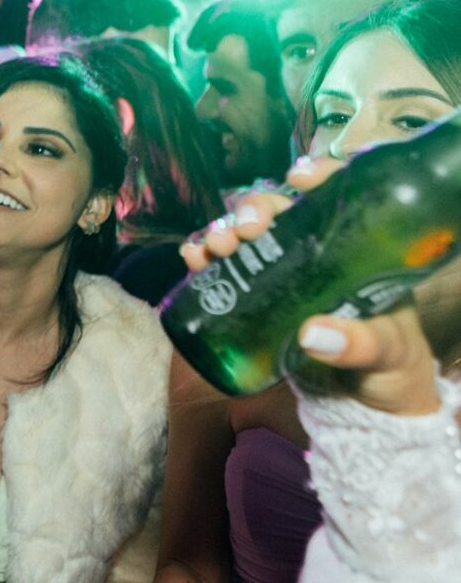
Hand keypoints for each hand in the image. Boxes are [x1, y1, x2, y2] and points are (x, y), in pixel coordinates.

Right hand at [181, 155, 442, 417]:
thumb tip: (312, 334)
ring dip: (223, 230)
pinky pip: (225, 267)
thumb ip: (358, 344)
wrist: (367, 405)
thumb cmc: (390, 368)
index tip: (297, 178)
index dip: (317, 177)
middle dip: (254, 210)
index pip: (338, 198)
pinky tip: (193, 257)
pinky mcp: (257, 297)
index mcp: (358, 252)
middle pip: (281, 212)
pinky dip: (204, 256)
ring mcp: (283, 273)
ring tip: (213, 246)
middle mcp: (316, 253)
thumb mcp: (385, 353)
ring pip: (247, 235)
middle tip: (244, 230)